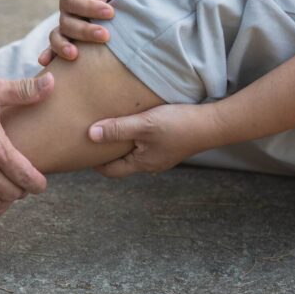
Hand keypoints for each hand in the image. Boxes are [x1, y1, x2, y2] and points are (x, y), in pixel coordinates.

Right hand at [39, 0, 141, 65]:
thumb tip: (92, 0)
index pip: (72, 0)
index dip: (88, 7)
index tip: (110, 13)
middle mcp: (68, 9)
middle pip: (66, 22)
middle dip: (85, 30)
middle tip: (105, 35)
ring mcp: (69, 26)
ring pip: (59, 36)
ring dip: (64, 46)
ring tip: (74, 55)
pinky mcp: (74, 41)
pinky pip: (57, 48)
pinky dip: (50, 55)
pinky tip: (46, 62)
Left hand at [88, 103, 218, 176]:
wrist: (213, 124)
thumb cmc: (178, 125)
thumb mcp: (143, 125)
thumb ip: (117, 129)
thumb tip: (90, 135)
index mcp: (142, 164)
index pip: (111, 170)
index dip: (95, 162)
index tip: (81, 151)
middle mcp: (151, 164)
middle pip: (121, 161)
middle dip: (106, 151)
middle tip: (91, 138)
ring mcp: (162, 155)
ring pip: (134, 152)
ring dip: (122, 142)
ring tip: (109, 128)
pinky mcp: (170, 145)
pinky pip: (146, 144)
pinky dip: (135, 137)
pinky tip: (134, 122)